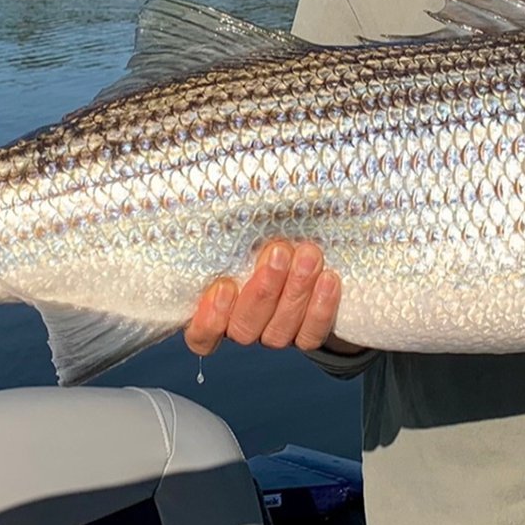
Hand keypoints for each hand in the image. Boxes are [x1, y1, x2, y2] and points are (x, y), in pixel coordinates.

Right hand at [184, 239, 351, 355]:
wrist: (305, 251)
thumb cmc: (261, 234)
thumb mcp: (239, 228)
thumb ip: (224, 226)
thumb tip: (195, 188)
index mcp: (215, 309)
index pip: (201, 334)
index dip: (209, 319)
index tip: (223, 286)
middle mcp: (242, 326)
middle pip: (245, 327)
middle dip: (264, 289)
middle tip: (279, 252)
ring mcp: (274, 334)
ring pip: (279, 332)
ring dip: (296, 291)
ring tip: (309, 255)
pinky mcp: (305, 336)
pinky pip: (310, 335)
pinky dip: (320, 308)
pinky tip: (329, 278)